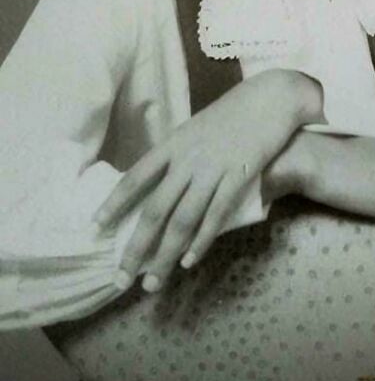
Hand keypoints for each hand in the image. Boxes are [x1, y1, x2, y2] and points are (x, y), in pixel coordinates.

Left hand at [94, 69, 322, 291]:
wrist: (272, 97)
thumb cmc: (235, 112)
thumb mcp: (197, 127)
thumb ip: (179, 153)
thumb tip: (159, 182)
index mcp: (174, 143)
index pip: (136, 177)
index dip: (115, 202)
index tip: (96, 226)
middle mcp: (188, 158)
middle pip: (155, 208)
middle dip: (136, 247)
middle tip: (121, 278)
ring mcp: (214, 168)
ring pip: (183, 219)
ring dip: (165, 255)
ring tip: (153, 282)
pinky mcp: (240, 176)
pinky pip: (216, 215)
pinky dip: (201, 241)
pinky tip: (189, 261)